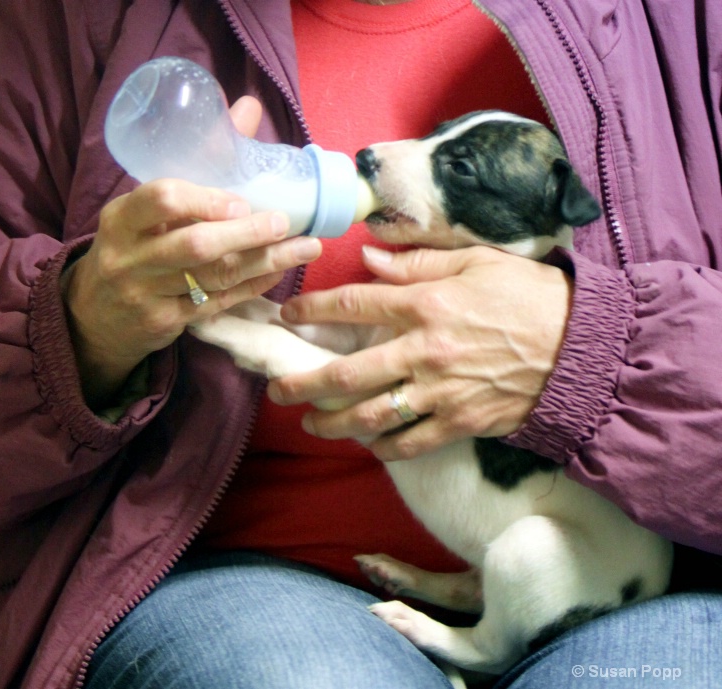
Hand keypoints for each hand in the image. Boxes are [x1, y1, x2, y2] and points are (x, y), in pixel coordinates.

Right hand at [63, 96, 322, 406]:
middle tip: (285, 223)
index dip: (206, 200)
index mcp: (122, 218)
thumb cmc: (130, 246)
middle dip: (247, 234)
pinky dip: (252, 286)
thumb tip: (248, 108)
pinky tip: (278, 272)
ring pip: (213, 278)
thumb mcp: (144, 208)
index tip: (242, 200)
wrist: (95, 315)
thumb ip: (197, 161)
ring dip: (264, 262)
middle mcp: (130, 257)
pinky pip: (218, 303)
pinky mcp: (166, 323)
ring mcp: (147, 294)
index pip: (162, 199)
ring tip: (305, 249)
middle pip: (195, 245)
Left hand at [267, 245, 571, 460]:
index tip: (288, 316)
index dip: (311, 311)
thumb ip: (419, 261)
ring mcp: (440, 392)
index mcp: (426, 304)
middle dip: (304, 384)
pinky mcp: (459, 423)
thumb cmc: (531, 297)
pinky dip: (383, 447)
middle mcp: (424, 351)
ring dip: (333, 423)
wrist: (583, 348)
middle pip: (347, 373)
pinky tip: (365, 445)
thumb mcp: (478, 262)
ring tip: (312, 423)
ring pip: (370, 415)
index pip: (352, 306)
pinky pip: (410, 442)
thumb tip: (370, 259)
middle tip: (279, 390)